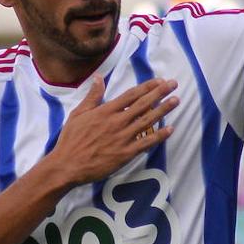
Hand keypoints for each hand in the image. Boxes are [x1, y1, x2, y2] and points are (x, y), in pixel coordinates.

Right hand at [46, 77, 177, 187]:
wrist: (68, 165)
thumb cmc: (71, 140)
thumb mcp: (78, 114)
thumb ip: (92, 96)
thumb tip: (98, 78)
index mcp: (105, 111)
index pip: (131, 95)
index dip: (147, 87)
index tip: (159, 80)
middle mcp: (117, 122)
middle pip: (143, 104)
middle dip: (160, 93)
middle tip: (174, 84)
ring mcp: (122, 138)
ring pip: (147, 121)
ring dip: (163, 110)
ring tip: (176, 100)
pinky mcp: (125, 154)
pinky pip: (146, 143)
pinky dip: (159, 136)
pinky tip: (170, 129)